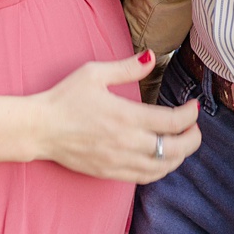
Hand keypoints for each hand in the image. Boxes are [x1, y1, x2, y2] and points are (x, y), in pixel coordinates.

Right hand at [31, 52, 201, 181]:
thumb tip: (152, 57)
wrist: (40, 128)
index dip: (190, 115)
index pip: (173, 121)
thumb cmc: (64, 98)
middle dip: (193, 138)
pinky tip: (162, 159)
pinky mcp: (112, 172)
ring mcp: (120, 161)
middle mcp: (127, 142)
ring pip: (165, 166)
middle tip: (194, 127)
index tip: (193, 107)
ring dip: (180, 155)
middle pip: (177, 148)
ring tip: (181, 142)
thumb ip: (126, 67)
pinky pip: (147, 177)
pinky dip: (162, 169)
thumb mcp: (93, 74)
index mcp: (125, 116)